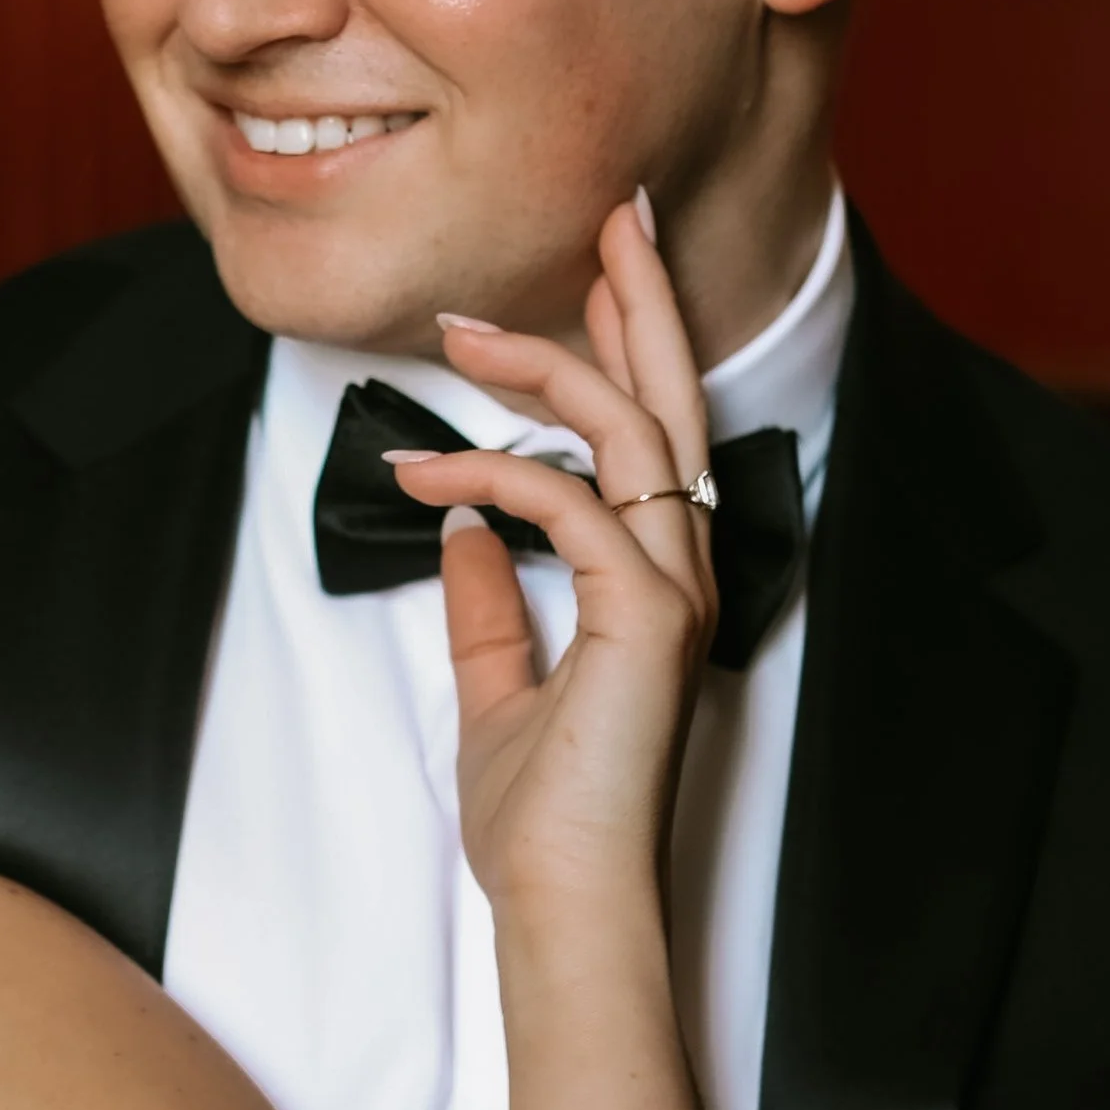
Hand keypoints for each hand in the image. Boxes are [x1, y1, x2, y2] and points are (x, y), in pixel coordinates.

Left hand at [386, 197, 716, 916]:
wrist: (564, 895)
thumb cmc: (543, 817)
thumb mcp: (500, 691)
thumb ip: (490, 608)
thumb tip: (462, 535)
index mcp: (658, 580)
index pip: (652, 433)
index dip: (628, 345)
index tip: (591, 273)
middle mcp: (682, 570)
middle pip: (669, 401)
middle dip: (636, 300)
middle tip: (607, 214)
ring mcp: (674, 589)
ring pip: (628, 430)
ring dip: (544, 364)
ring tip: (460, 331)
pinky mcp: (646, 616)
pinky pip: (572, 502)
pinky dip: (494, 473)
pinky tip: (427, 472)